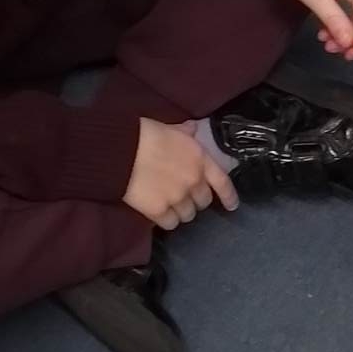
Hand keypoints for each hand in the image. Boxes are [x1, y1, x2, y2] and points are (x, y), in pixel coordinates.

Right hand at [124, 119, 238, 229]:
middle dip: (195, 200)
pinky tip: (158, 213)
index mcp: (200, 158)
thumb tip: (192, 128)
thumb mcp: (169, 128)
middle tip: (183, 197)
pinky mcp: (159, 210)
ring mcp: (177, 197)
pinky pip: (170, 223)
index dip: (229, 196)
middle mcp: (194, 180)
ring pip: (188, 215)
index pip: (222, 182)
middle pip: (203, 201)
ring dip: (181, 212)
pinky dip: (166, 220)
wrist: (120, 150)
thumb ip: (184, 132)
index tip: (232, 206)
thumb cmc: (143, 134)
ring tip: (168, 205)